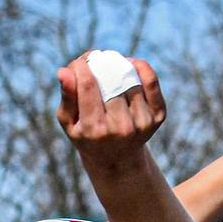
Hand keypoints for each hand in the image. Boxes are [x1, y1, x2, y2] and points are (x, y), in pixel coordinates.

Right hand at [54, 53, 165, 177]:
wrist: (118, 160)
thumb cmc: (87, 135)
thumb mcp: (70, 122)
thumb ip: (67, 97)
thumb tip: (64, 71)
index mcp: (95, 130)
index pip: (87, 86)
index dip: (81, 67)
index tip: (79, 63)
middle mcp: (121, 128)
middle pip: (110, 81)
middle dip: (99, 64)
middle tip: (94, 61)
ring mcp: (142, 123)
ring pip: (129, 79)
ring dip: (118, 66)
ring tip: (109, 66)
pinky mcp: (158, 116)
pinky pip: (151, 82)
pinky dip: (141, 68)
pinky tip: (129, 65)